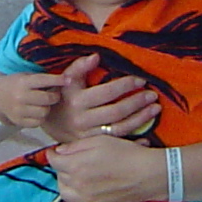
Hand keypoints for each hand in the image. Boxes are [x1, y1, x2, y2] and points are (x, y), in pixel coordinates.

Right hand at [0, 57, 158, 142]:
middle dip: (137, 103)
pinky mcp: (93, 145)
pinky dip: (133, 140)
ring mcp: (88, 135)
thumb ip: (79, 67)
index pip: (106, 92)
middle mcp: (83, 120)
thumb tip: (96, 56)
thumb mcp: (66, 80)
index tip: (140, 80)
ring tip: (154, 109)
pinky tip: (147, 135)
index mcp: (77, 101)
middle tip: (152, 96)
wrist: (47, 122)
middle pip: (116, 112)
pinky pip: (115, 142)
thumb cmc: (61, 96)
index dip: (125, 86)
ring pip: (119, 128)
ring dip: (140, 119)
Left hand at [49, 136, 166, 201]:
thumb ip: (76, 146)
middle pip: (59, 176)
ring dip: (67, 183)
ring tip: (78, 175)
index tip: (56, 151)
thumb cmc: (126, 154)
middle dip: (62, 167)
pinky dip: (77, 197)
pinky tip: (87, 189)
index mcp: (76, 166)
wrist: (147, 175)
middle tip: (72, 160)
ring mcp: (85, 200)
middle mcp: (78, 185)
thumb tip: (60, 151)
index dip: (53, 153)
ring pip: (65, 192)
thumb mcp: (100, 140)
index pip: (53, 161)